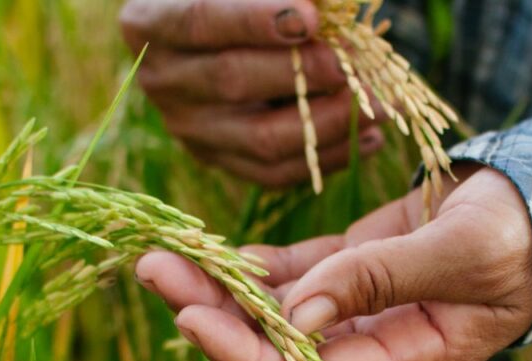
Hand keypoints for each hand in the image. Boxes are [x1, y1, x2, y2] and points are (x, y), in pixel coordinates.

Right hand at [120, 0, 384, 187]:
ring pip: (260, 140)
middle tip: (357, 64)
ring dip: (330, 123)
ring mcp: (188, 128)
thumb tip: (327, 6)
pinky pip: (274, 172)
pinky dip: (328, 157)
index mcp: (150, 21)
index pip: (200, 19)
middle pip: (232, 81)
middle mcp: (161, 79)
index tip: (312, 18)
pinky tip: (372, 137)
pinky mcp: (218, 159)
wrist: (211, 31)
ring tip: (381, 106)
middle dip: (305, 73)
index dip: (255, 20)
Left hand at [134, 165, 531, 360]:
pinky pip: (292, 275)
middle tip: (156, 273)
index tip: (191, 319)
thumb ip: (381, 281)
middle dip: (215, 314)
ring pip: (277, 308)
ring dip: (221, 286)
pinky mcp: (351, 269)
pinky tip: (213, 252)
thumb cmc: (521, 234)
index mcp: (409, 358)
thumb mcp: (462, 254)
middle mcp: (374, 343)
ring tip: (163, 257)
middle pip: (279, 344)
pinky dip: (253, 266)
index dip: (249, 355)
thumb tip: (299, 315)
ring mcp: (359, 307)